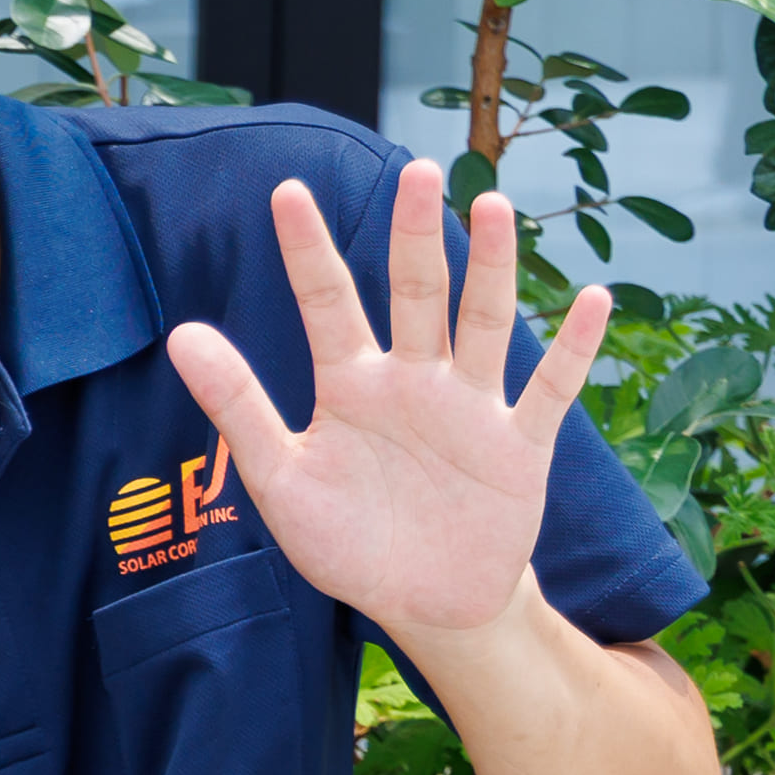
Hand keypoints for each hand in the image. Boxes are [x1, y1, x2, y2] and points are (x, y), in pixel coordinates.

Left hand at [163, 164, 609, 644]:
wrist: (422, 603)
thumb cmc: (347, 540)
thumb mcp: (280, 479)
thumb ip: (236, 406)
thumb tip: (180, 336)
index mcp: (350, 384)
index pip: (326, 301)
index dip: (306, 249)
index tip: (285, 191)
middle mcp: (413, 380)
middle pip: (416, 293)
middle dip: (418, 234)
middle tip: (421, 171)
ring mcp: (471, 408)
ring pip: (483, 323)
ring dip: (493, 268)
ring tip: (492, 206)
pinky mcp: (521, 446)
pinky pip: (552, 390)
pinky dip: (575, 347)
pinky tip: (594, 299)